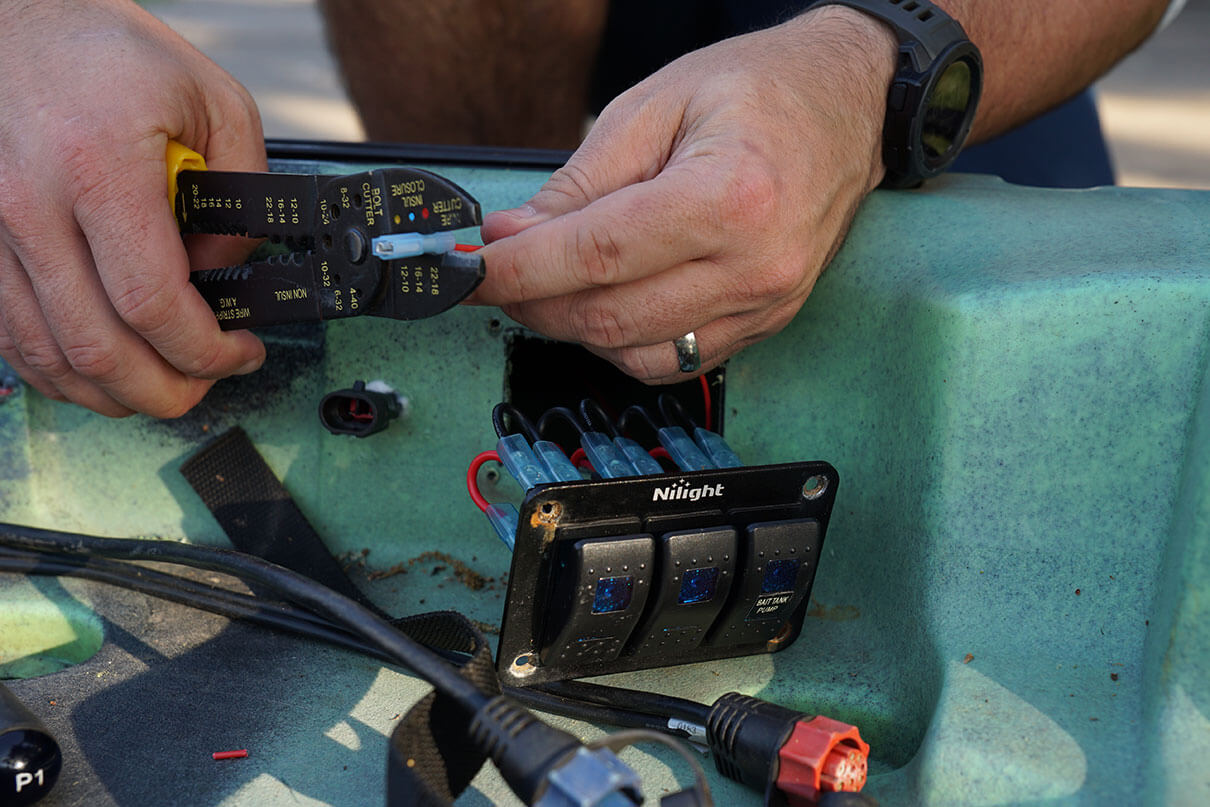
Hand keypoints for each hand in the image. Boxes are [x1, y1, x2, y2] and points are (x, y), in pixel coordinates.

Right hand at [0, 0, 266, 417]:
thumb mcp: (212, 100)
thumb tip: (230, 268)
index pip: (153, 303)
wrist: (13, 21)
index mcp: (98, 166)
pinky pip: (11, 337)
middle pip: (98, 349)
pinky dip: (61, 370)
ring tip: (161, 384)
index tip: (240, 351)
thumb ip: (241, 189)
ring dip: (113, 393)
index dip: (206, 350)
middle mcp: (30, 205)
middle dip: (166, 390)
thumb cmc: (106, 53)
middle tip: (204, 385)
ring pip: (49, 357)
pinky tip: (101, 368)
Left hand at [474, 6, 895, 382]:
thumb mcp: (653, 106)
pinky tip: (601, 306)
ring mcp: (765, 304)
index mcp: (729, 198)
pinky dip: (621, 344)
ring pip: (635, 353)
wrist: (847, 106)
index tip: (468, 270)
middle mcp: (754, 265)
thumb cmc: (758, 90)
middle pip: (609, 315)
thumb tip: (511, 239)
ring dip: (571, 329)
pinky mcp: (765, 324)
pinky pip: (672, 361)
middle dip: (533, 302)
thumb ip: (578, 182)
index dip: (519, 270)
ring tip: (546, 285)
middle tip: (496, 273)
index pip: (597, 256)